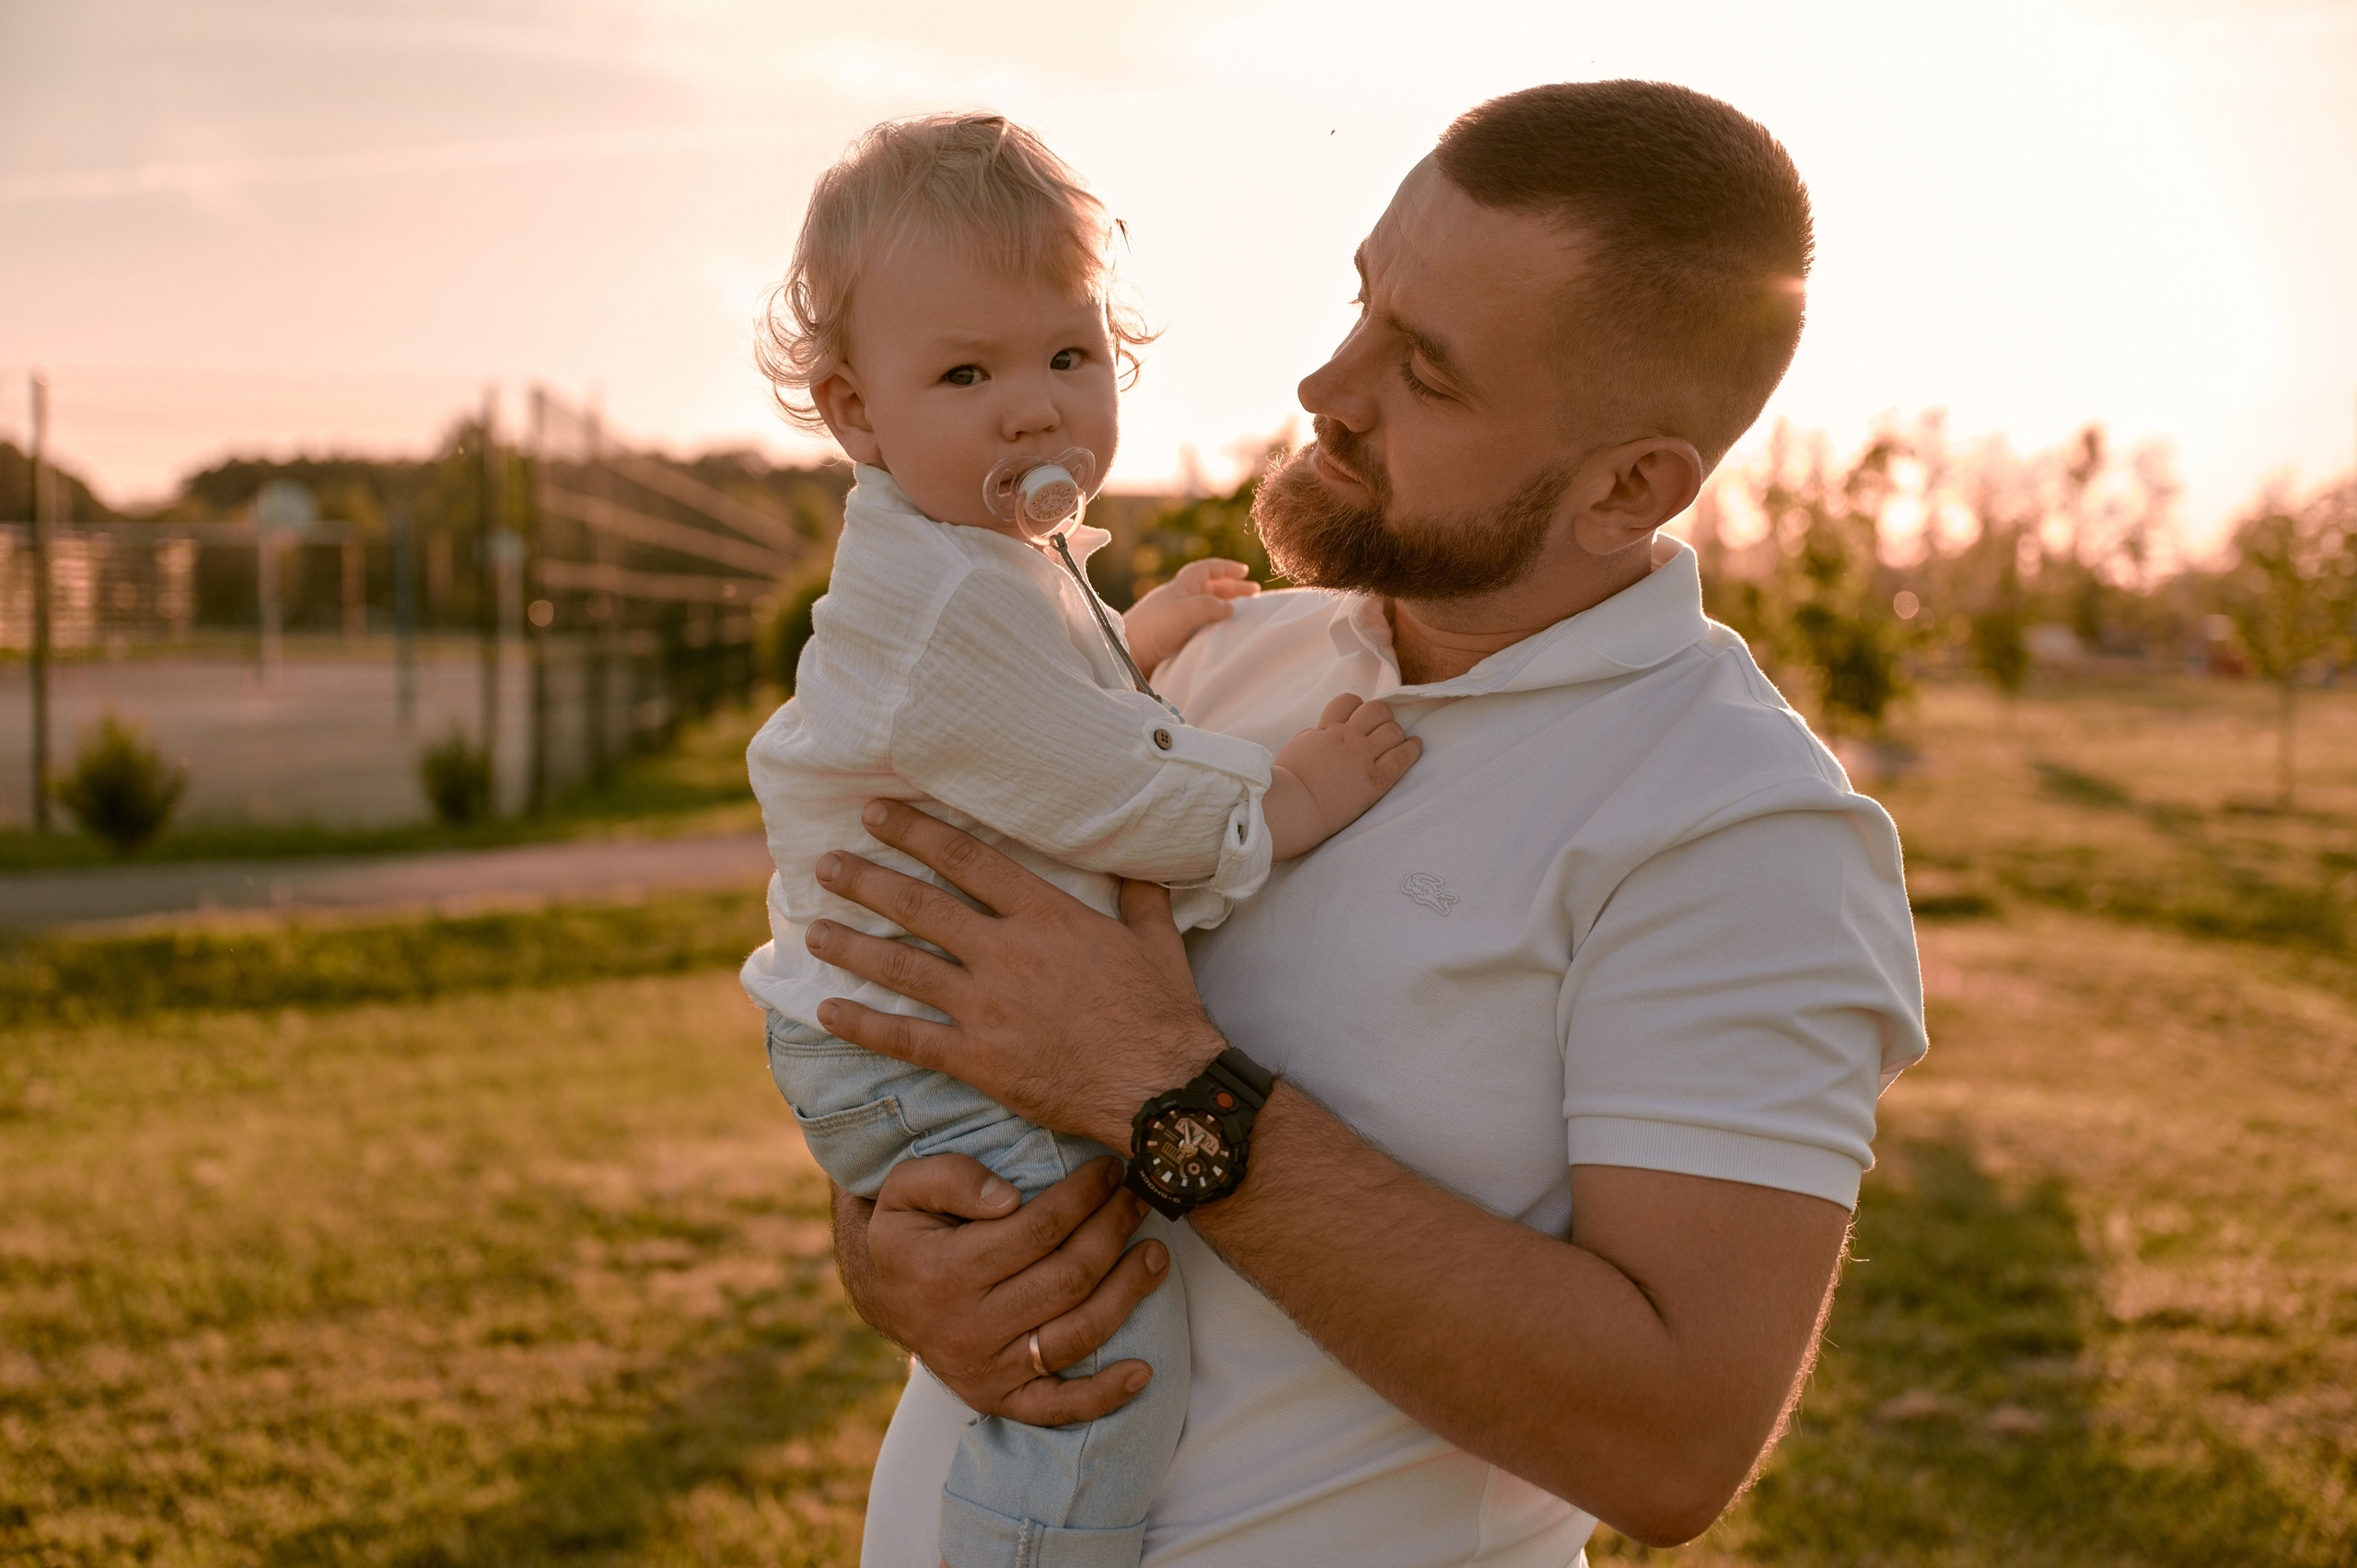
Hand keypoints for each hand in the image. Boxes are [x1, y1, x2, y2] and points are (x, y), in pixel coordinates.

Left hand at [806, 799, 1227, 1146]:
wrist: (1160, 1086)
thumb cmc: (1163, 1010)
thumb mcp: (1157, 938)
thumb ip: (1139, 895)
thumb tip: (1138, 861)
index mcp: (1046, 915)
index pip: (969, 861)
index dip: (917, 833)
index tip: (878, 815)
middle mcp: (1006, 953)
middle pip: (921, 907)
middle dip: (868, 882)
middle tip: (825, 865)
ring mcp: (987, 1007)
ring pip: (904, 968)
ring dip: (853, 947)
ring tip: (815, 931)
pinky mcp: (978, 1058)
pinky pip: (908, 1039)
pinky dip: (863, 1025)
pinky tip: (827, 1011)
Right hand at [843, 1152, 1173, 1424]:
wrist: (880, 1294)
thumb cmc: (907, 1231)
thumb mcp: (904, 1188)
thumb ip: (952, 1178)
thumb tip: (1009, 1198)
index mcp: (944, 1271)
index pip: (1037, 1230)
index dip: (1083, 1196)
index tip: (1110, 1170)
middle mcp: (967, 1328)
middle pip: (1067, 1279)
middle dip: (1113, 1231)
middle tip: (1139, 1198)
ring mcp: (986, 1370)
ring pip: (1076, 1335)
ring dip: (1127, 1293)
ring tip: (1155, 1255)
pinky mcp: (998, 1399)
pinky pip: (1057, 1407)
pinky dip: (1103, 1396)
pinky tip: (1143, 1372)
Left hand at [1121, 558, 1259, 676]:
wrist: (1127, 655)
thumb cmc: (1154, 628)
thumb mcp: (1186, 611)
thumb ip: (1210, 605)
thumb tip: (1229, 608)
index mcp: (1180, 587)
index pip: (1206, 569)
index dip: (1225, 568)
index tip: (1244, 570)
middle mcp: (1178, 600)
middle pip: (1209, 588)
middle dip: (1232, 587)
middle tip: (1255, 593)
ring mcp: (1175, 619)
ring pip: (1205, 607)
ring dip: (1224, 606)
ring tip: (1242, 612)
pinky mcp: (1172, 638)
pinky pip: (1199, 625)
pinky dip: (1214, 624)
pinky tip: (1222, 633)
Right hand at [1263, 692, 1421, 858]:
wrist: (1295, 807)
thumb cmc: (1289, 782)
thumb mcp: (1296, 748)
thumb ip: (1312, 736)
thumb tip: (1319, 731)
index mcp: (1327, 729)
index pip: (1348, 702)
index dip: (1356, 707)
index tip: (1358, 718)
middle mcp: (1348, 738)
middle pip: (1377, 711)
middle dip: (1381, 717)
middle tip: (1380, 730)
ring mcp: (1363, 757)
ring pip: (1393, 730)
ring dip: (1395, 734)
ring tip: (1395, 742)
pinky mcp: (1376, 780)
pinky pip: (1402, 757)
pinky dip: (1412, 749)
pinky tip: (1414, 746)